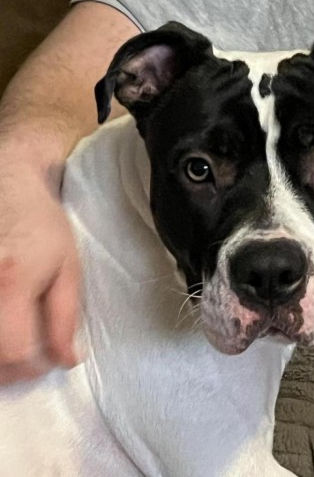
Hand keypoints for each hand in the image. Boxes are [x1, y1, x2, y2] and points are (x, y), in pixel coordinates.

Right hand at [0, 162, 80, 383]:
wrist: (6, 182)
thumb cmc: (43, 224)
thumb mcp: (67, 268)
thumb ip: (65, 318)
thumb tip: (67, 361)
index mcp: (10, 284)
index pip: (14, 352)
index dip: (31, 368)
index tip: (45, 362)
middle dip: (6, 371)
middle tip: (25, 362)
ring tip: (10, 346)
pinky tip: (0, 326)